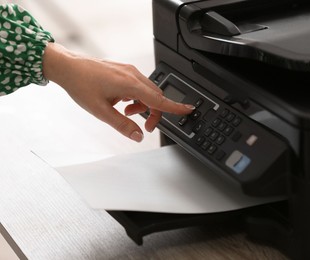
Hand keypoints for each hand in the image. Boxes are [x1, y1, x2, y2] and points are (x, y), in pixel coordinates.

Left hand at [42, 43, 193, 141]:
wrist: (67, 67)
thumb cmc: (81, 85)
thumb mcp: (101, 112)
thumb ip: (123, 125)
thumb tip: (138, 136)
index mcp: (130, 84)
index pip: (159, 99)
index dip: (175, 107)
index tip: (188, 110)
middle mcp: (133, 75)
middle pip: (156, 97)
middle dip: (154, 113)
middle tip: (144, 127)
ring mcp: (129, 71)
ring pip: (148, 92)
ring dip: (144, 106)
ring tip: (126, 113)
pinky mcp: (125, 70)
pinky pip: (140, 86)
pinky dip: (137, 98)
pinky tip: (123, 103)